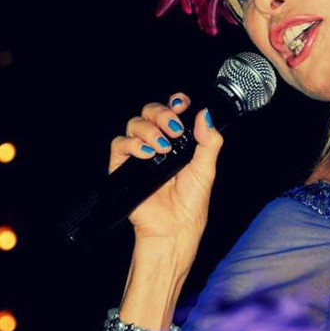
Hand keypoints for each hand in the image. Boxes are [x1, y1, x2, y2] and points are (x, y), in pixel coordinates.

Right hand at [109, 93, 223, 244]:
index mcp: (178, 140)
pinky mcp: (123, 167)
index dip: (175, 102)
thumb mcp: (207, 167)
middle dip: (162, 112)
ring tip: (163, 147)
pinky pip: (119, 144)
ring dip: (150, 130)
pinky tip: (147, 153)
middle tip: (174, 128)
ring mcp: (140, 153)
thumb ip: (209, 140)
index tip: (182, 103)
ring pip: (135, 124)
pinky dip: (133, 144)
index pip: (172, 110)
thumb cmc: (191, 202)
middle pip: (151, 111)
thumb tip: (205, 114)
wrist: (175, 228)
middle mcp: (158, 143)